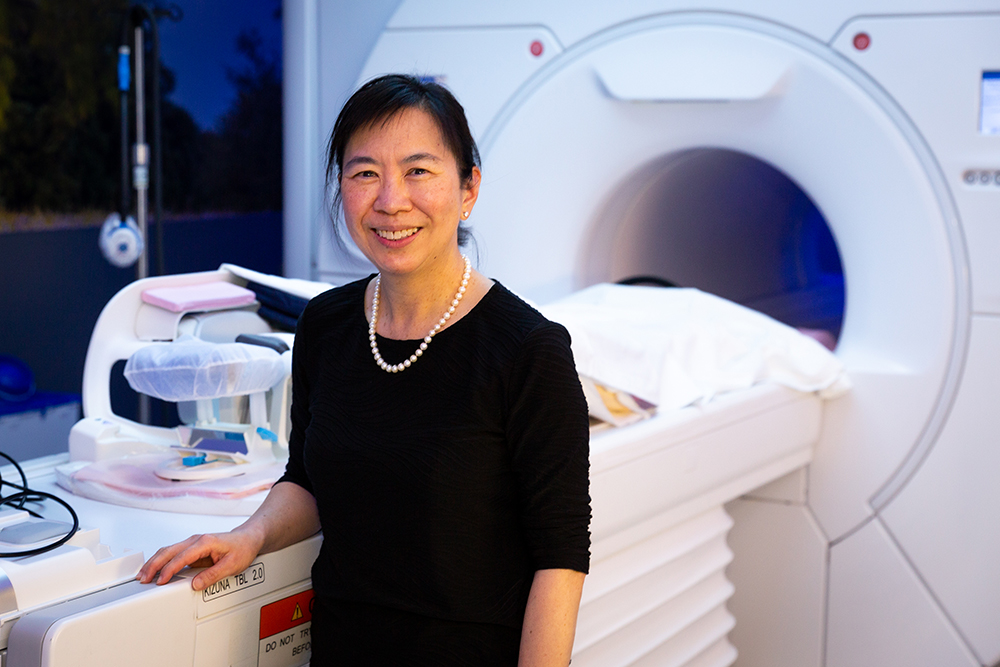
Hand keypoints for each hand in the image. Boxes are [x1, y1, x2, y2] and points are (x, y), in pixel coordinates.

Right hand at [136, 527, 263, 591]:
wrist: (248, 539)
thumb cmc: (242, 548)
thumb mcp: (232, 565)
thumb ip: (213, 575)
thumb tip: (195, 584)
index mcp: (205, 542)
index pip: (181, 557)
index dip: (169, 570)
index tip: (160, 581)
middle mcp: (196, 540)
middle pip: (168, 551)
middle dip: (153, 565)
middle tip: (143, 578)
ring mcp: (193, 543)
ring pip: (168, 551)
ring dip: (154, 562)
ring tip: (143, 575)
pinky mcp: (192, 548)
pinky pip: (172, 554)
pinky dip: (161, 561)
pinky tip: (155, 570)